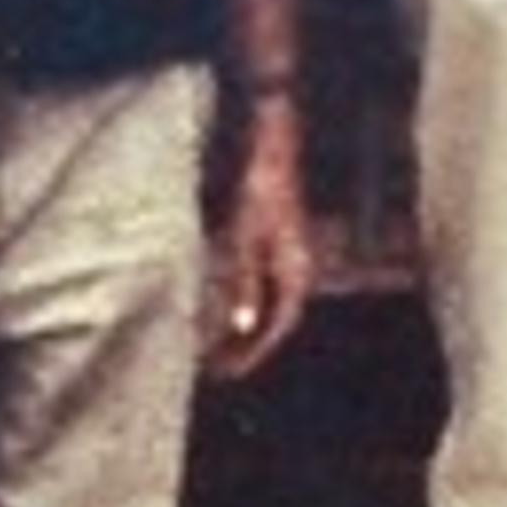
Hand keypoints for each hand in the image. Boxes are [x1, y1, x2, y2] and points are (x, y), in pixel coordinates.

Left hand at [206, 105, 310, 380]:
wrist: (269, 133)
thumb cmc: (258, 179)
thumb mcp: (244, 231)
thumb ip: (243, 278)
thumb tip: (242, 326)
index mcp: (294, 266)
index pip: (278, 324)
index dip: (253, 352)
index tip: (225, 373)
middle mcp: (295, 262)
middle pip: (273, 317)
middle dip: (245, 345)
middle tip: (214, 367)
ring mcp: (285, 249)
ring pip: (266, 300)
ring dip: (241, 323)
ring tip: (211, 341)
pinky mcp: (271, 236)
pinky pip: (258, 280)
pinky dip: (239, 298)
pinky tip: (215, 298)